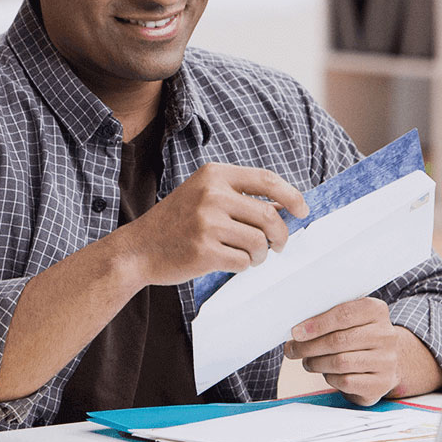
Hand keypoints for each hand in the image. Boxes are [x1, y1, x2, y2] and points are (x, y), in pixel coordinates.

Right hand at [116, 163, 308, 285]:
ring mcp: (206, 223)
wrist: (138, 249)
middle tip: (278, 246)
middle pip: (268, 216)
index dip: (292, 196)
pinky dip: (244, 266)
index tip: (302, 210)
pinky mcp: (204, 251)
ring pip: (259, 242)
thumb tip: (285, 208)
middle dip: (281, 235)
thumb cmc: (176, 223)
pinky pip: (244, 262)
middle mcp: (211, 195)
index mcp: (214, 175)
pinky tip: (231, 263)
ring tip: (250, 257)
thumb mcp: (203, 195)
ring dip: (261, 255)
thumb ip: (239, 196)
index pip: (267, 180)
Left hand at [284, 298, 401, 405]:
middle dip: (309, 346)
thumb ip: (327, 320)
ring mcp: (386, 360)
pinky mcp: (381, 383)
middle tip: (293, 350)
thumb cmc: (357, 338)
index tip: (296, 333)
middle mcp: (386, 335)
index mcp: (376, 311)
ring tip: (308, 362)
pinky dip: (330, 378)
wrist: (383, 362)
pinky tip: (327, 374)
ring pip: (340, 362)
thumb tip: (298, 331)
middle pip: (339, 340)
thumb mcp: (349, 321)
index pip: (343, 314)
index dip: (316, 324)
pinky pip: (346, 381)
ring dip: (316, 363)